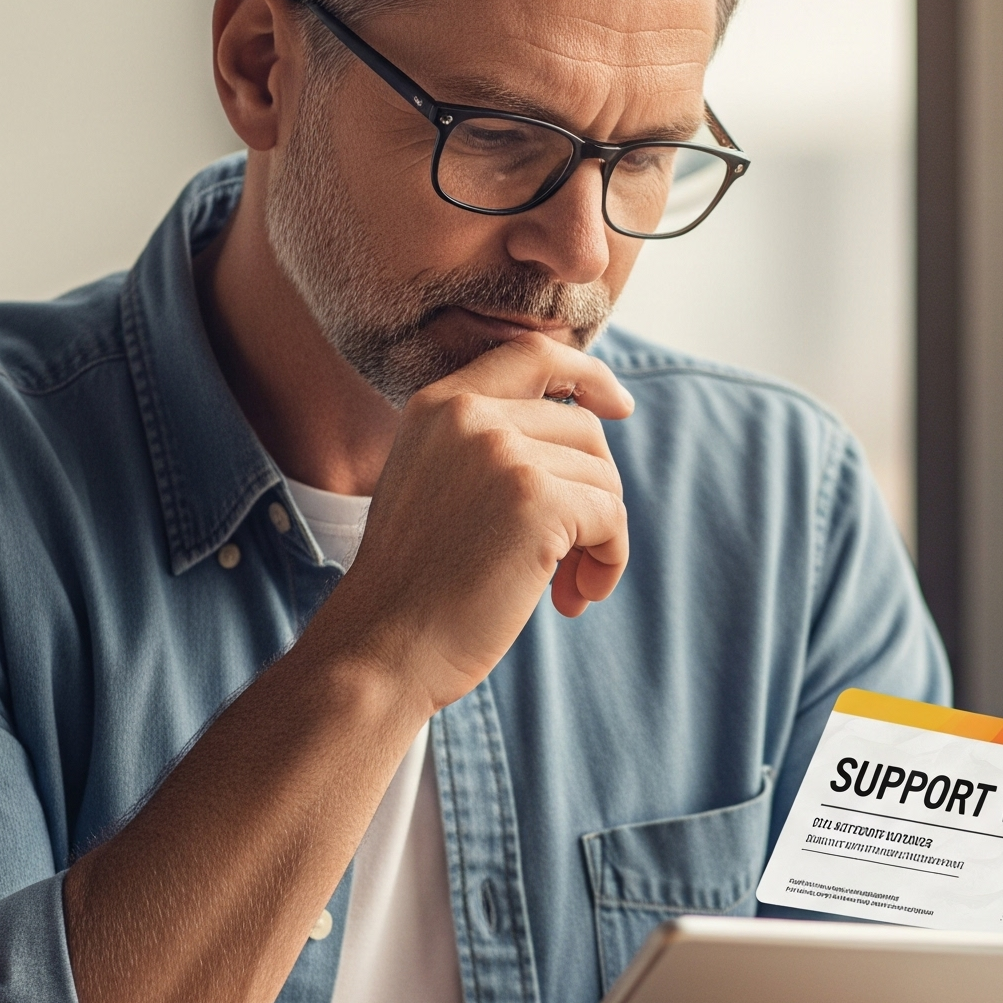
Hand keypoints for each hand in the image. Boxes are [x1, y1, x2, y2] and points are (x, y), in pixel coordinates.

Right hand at [311, 331, 633, 712]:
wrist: (383, 647)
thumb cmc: (413, 588)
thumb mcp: (433, 486)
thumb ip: (486, 448)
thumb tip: (588, 428)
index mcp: (438, 406)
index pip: (532, 355)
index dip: (586, 373)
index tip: (619, 404)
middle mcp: (469, 416)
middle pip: (583, 430)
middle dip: (594, 494)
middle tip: (573, 560)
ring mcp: (502, 453)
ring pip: (603, 479)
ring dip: (599, 540)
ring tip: (567, 588)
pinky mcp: (537, 499)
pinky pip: (610, 518)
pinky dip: (607, 562)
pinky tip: (572, 599)